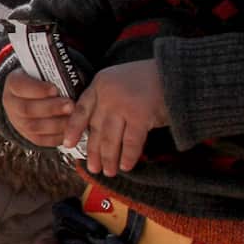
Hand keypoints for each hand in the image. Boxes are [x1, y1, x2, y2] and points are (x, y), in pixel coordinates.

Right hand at [3, 69, 73, 145]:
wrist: (34, 94)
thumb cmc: (44, 79)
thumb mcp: (44, 71)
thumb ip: (53, 73)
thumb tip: (69, 76)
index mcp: (13, 83)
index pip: (20, 86)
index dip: (37, 89)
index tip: (55, 89)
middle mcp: (11, 104)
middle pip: (26, 109)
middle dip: (50, 108)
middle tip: (70, 105)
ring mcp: (17, 121)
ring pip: (33, 127)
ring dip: (56, 124)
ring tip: (73, 119)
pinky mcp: (27, 135)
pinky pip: (40, 140)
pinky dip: (56, 136)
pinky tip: (69, 130)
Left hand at [63, 60, 167, 176]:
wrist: (177, 72)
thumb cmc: (148, 80)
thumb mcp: (119, 82)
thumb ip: (106, 101)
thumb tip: (97, 132)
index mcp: (99, 85)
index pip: (81, 110)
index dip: (72, 129)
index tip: (67, 144)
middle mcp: (107, 95)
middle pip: (95, 128)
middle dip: (93, 151)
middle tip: (92, 168)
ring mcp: (122, 104)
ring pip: (110, 138)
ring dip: (109, 158)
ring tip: (108, 172)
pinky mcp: (140, 115)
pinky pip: (131, 141)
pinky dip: (128, 156)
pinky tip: (126, 166)